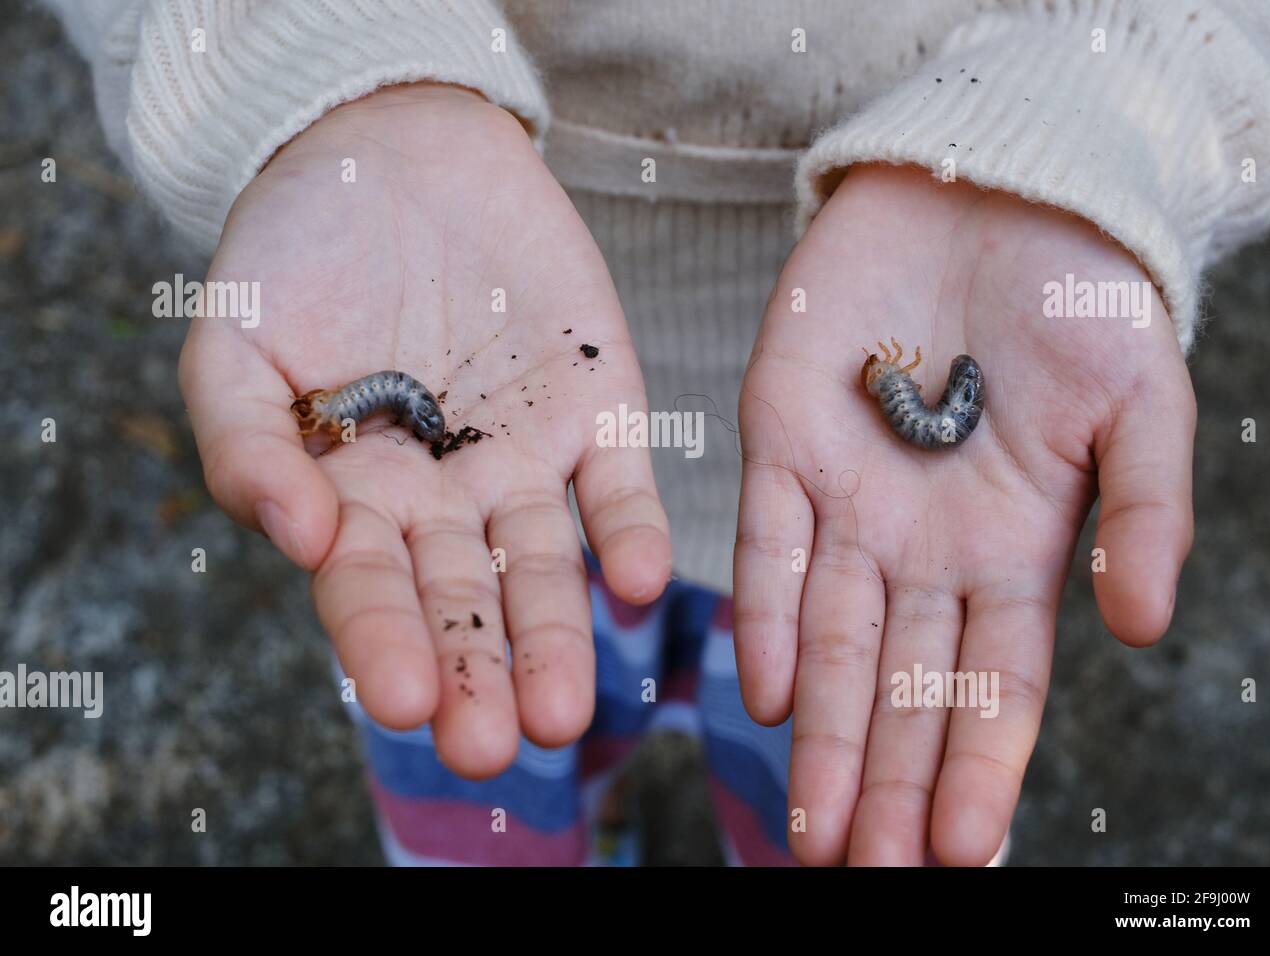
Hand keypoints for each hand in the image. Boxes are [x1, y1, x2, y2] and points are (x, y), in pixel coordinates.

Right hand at [179, 83, 669, 776]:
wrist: (391, 149)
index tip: (409, 701)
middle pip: (467, 598)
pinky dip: (629, 529)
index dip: (386, 643)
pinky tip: (634, 580)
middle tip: (492, 744)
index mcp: (358, 498)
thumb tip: (299, 536)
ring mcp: (529, 456)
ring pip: (548, 563)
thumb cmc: (296, 253)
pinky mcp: (600, 406)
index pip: (373, 589)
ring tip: (562, 710)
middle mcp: (449, 497)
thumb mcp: (236, 341)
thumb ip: (247, 445)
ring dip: (557, 633)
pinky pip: (620, 481)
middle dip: (479, 669)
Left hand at [734, 164, 1193, 864]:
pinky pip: (769, 548)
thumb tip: (1144, 626)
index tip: (960, 853)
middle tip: (859, 869)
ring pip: (832, 641)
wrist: (989, 193)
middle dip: (886, 782)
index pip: (993, 687)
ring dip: (823, 734)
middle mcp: (923, 547)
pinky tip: (769, 693)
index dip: (977, 770)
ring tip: (812, 826)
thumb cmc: (1079, 298)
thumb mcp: (1143, 402)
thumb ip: (1146, 512)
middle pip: (902, 688)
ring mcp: (849, 502)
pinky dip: (768, 618)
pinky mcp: (783, 444)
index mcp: (1012, 550)